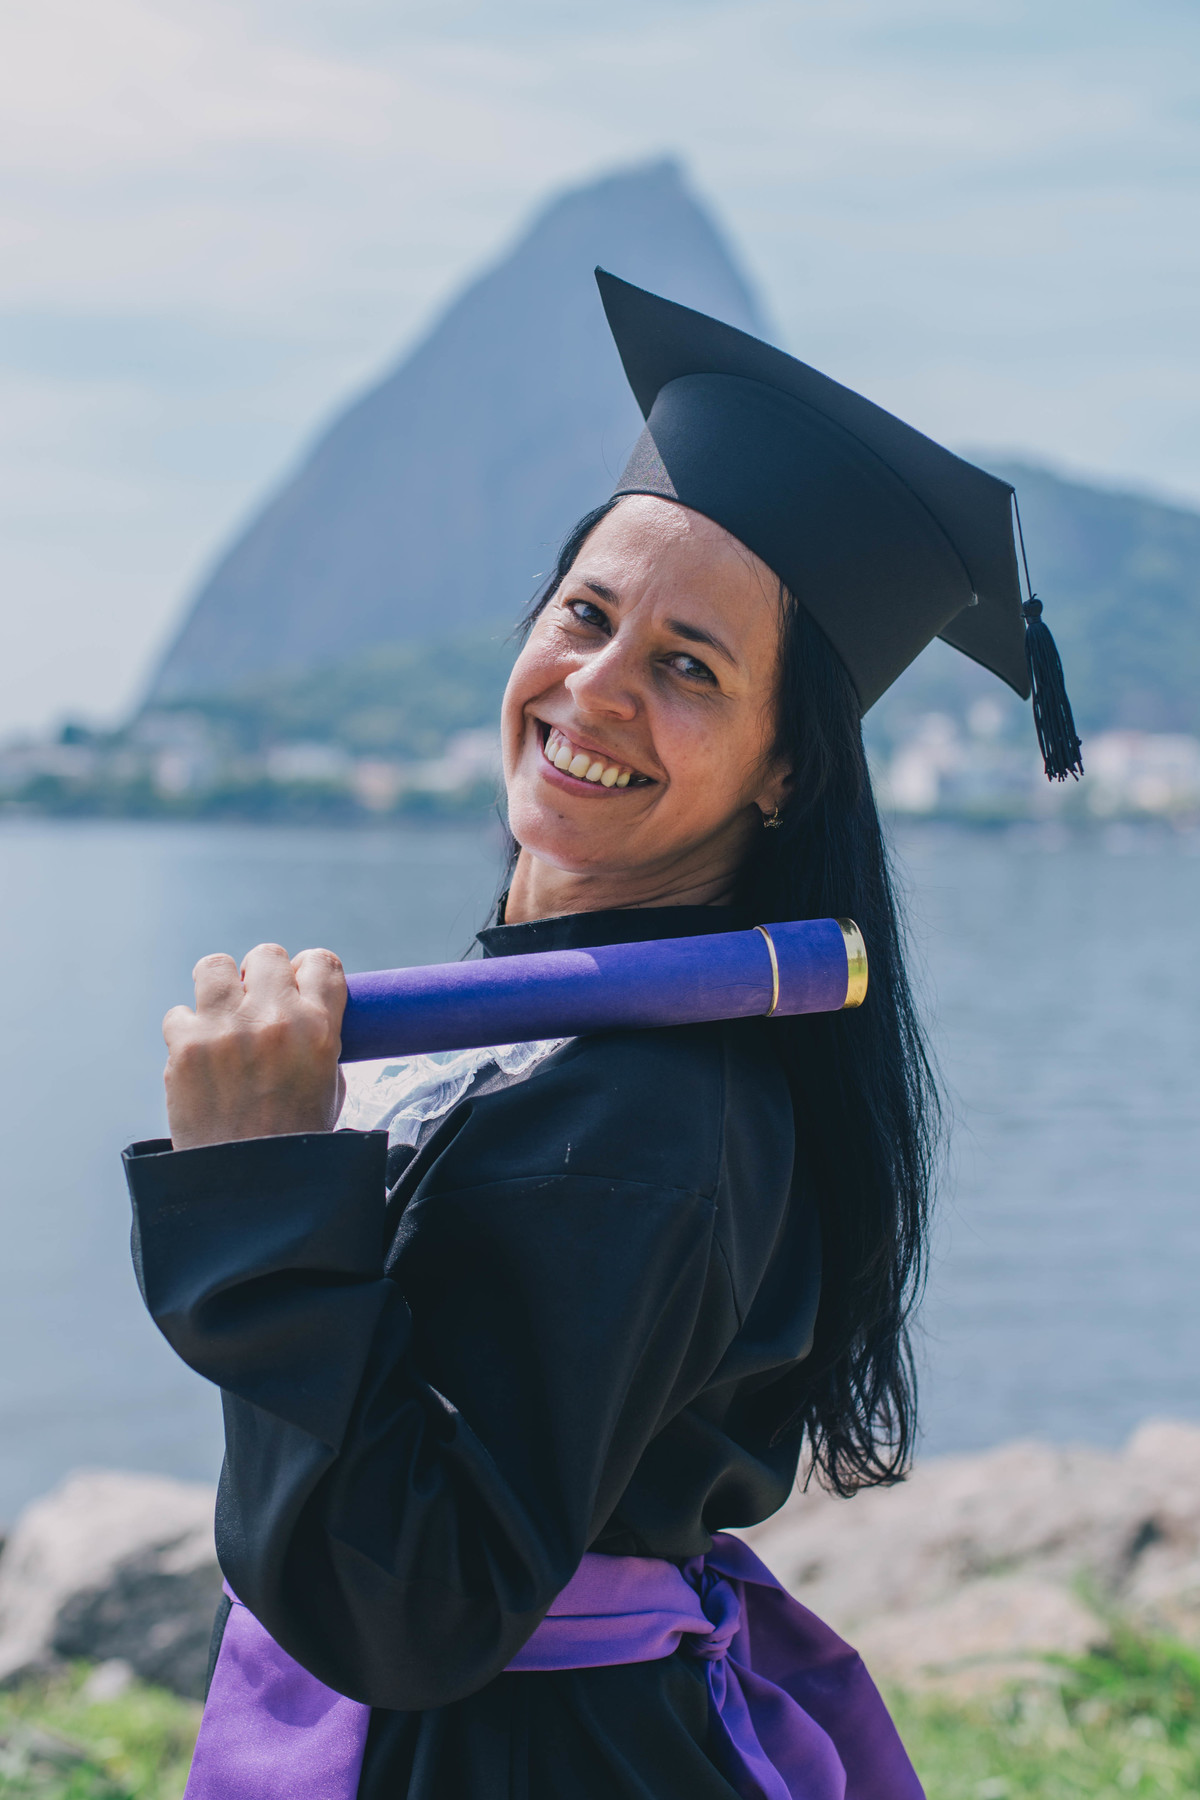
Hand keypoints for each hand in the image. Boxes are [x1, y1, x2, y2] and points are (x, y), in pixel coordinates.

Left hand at [163, 943, 346, 1150]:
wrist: (251, 1189)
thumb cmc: (296, 1142)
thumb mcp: (329, 1085)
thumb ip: (319, 1040)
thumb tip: (301, 1008)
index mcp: (318, 1028)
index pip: (320, 962)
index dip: (309, 972)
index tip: (300, 985)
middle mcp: (272, 1020)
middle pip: (267, 956)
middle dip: (263, 977)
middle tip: (258, 1004)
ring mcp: (224, 1030)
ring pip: (215, 966)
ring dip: (220, 987)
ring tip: (222, 1013)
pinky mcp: (185, 1048)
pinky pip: (179, 1013)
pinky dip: (187, 1031)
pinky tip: (198, 1055)